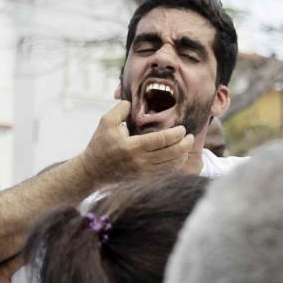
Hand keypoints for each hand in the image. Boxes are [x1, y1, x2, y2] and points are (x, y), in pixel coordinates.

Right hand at [78, 101, 193, 184]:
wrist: (92, 171)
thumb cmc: (99, 145)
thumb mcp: (106, 122)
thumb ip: (121, 109)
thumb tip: (134, 101)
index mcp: (132, 146)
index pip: (161, 140)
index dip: (176, 134)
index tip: (182, 129)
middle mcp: (140, 162)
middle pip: (171, 154)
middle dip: (185, 145)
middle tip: (190, 137)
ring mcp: (142, 173)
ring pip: (171, 166)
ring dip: (182, 156)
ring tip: (186, 146)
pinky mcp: (143, 180)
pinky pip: (165, 174)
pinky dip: (175, 166)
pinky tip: (178, 158)